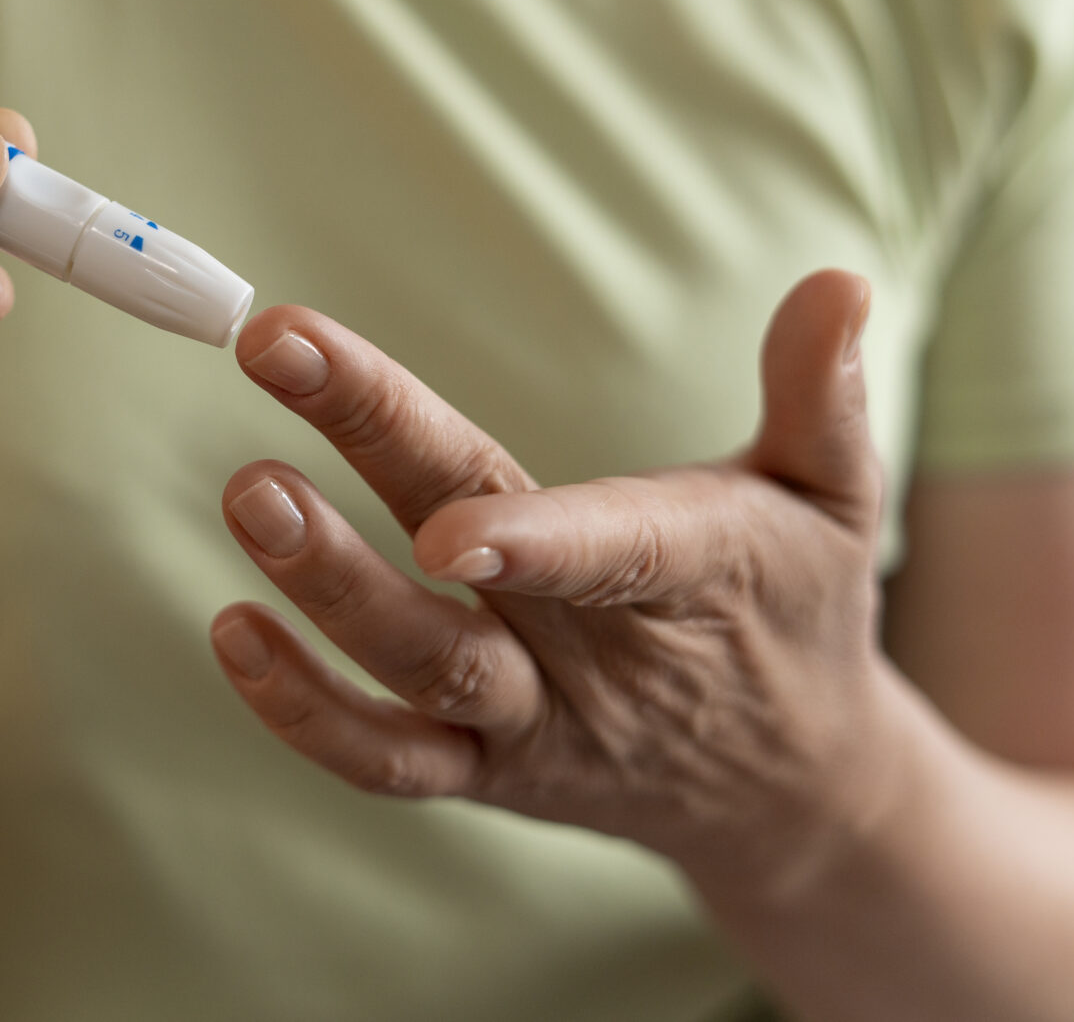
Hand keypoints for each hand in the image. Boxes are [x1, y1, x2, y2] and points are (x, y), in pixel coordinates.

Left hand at [210, 270, 905, 895]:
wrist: (793, 793)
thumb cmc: (800, 610)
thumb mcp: (838, 500)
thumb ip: (821, 394)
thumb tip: (837, 280)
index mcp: (690, 576)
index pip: (611, 555)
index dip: (535, 546)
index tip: (445, 525)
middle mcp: (600, 663)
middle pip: (475, 588)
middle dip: (369, 492)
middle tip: (272, 393)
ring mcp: (534, 726)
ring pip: (422, 675)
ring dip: (326, 594)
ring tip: (249, 497)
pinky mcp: (486, 774)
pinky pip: (389, 761)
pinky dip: (308, 712)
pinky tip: (235, 631)